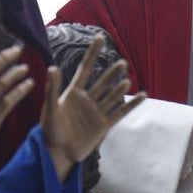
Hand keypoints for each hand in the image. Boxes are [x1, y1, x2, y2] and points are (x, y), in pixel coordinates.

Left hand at [42, 34, 142, 181]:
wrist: (58, 154)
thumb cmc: (50, 132)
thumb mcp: (49, 110)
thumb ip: (52, 89)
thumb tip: (52, 67)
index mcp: (73, 93)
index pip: (85, 68)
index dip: (93, 53)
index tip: (100, 38)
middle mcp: (87, 100)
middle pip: (102, 82)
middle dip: (111, 73)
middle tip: (121, 63)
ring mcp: (96, 112)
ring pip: (111, 96)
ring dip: (119, 88)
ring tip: (126, 79)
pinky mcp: (104, 125)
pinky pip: (120, 113)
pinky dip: (132, 105)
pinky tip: (142, 95)